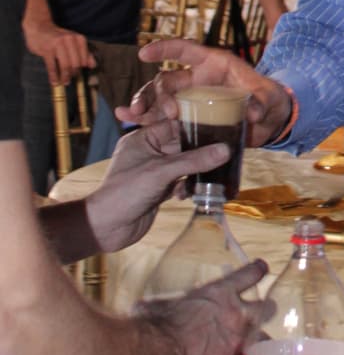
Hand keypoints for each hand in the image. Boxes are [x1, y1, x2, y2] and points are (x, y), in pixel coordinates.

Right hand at [25, 20, 93, 87]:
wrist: (39, 27)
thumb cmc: (58, 36)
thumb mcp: (73, 41)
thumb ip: (84, 52)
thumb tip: (93, 65)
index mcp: (78, 38)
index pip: (84, 58)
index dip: (81, 68)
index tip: (78, 73)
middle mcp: (69, 40)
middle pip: (75, 63)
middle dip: (73, 73)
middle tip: (69, 79)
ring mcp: (58, 44)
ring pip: (65, 65)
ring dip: (65, 77)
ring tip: (64, 82)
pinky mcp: (47, 50)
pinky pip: (52, 67)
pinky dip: (54, 76)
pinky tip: (54, 82)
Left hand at [84, 119, 233, 252]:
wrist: (106, 228)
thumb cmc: (126, 191)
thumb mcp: (162, 172)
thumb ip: (194, 160)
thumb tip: (226, 150)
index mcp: (143, 139)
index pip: (174, 126)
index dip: (196, 127)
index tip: (221, 127)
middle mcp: (148, 153)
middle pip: (182, 147)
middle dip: (200, 152)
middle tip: (224, 153)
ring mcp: (153, 173)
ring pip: (183, 166)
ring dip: (196, 172)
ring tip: (213, 176)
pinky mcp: (158, 191)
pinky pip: (180, 183)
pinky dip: (187, 187)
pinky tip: (189, 195)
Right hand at [121, 40, 292, 147]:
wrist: (269, 121)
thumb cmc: (269, 100)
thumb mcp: (268, 98)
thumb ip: (260, 102)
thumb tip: (253, 112)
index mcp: (213, 64)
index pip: (185, 49)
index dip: (165, 48)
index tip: (145, 53)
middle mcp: (197, 79)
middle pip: (166, 80)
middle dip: (157, 93)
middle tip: (167, 113)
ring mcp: (190, 99)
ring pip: (158, 99)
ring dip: (143, 105)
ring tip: (131, 115)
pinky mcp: (188, 118)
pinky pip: (160, 116)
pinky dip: (144, 118)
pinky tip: (126, 121)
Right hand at [136, 262, 268, 354]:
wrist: (157, 352)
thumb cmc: (155, 325)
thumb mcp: (160, 306)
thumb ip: (163, 306)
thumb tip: (143, 308)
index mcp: (219, 293)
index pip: (248, 275)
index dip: (256, 272)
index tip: (261, 268)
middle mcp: (234, 315)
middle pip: (265, 309)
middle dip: (266, 312)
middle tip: (263, 315)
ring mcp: (236, 341)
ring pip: (264, 340)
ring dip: (263, 344)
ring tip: (263, 350)